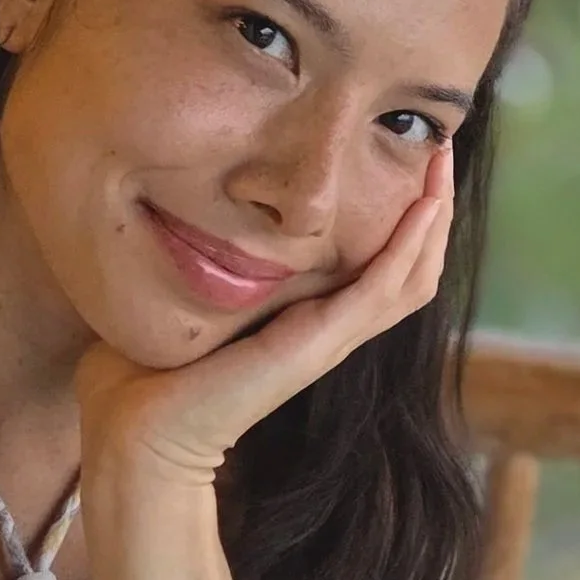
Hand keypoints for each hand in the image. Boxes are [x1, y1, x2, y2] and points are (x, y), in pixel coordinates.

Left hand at [75, 142, 455, 489]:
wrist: (136, 432)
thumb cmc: (144, 372)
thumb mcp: (185, 296)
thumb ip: (198, 262)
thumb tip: (175, 208)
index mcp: (304, 318)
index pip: (378, 265)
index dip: (402, 216)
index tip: (407, 159)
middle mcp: (329, 328)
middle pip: (411, 267)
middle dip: (433, 205)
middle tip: (442, 147)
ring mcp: (330, 338)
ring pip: (412, 276)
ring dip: (433, 216)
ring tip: (441, 162)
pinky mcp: (319, 343)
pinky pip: (383, 288)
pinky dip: (410, 245)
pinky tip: (424, 205)